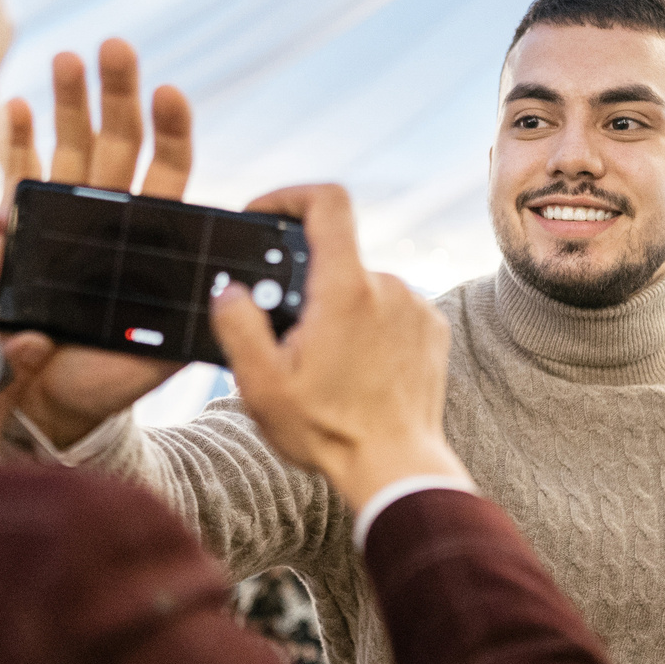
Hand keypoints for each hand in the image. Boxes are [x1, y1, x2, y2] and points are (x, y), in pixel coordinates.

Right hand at [0, 39, 195, 448]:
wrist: (39, 404)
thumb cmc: (98, 383)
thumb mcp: (147, 365)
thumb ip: (171, 340)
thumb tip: (206, 307)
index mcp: (142, 239)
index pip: (164, 174)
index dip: (171, 132)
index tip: (171, 92)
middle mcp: (102, 217)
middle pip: (115, 143)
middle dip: (117, 92)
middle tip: (116, 46)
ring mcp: (58, 216)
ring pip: (67, 146)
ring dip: (68, 100)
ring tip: (69, 55)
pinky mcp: (14, 228)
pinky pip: (17, 174)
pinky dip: (17, 138)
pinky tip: (19, 103)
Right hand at [209, 184, 467, 512]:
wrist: (396, 469)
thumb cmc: (327, 431)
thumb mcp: (261, 384)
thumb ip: (237, 325)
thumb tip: (231, 291)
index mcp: (345, 289)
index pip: (327, 202)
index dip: (290, 195)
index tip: (264, 213)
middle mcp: (388, 286)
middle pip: (336, 258)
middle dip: (306, 285)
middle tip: (289, 336)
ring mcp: (415, 307)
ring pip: (362, 288)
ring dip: (338, 311)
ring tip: (324, 365)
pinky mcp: (432, 329)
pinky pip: (391, 310)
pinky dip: (368, 328)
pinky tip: (356, 371)